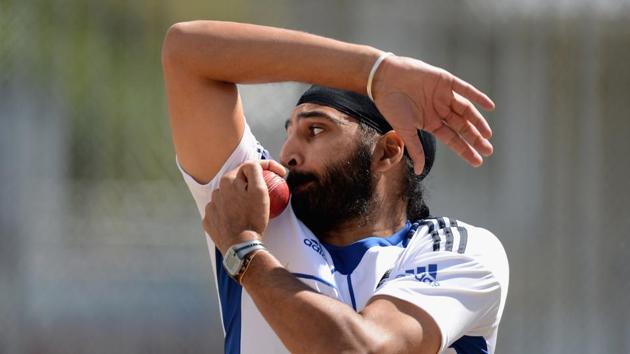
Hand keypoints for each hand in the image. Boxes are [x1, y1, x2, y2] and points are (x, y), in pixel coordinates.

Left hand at [203, 160, 285, 253]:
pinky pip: (222, 213)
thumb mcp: (259, 191)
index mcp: (227, 180)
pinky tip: (241, 219)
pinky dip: (231, 213)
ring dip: (240, 199)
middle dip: (252, 184)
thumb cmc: (253, 218)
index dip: (268, 167)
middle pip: (238, 182)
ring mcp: (211, 207)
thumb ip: (255, 171)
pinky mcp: (209, 221)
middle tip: (267, 193)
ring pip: (229, 197)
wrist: (240, 246)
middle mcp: (216, 191)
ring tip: (253, 209)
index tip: (281, 175)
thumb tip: (253, 164)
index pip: (249, 167)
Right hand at [372, 55, 494, 172]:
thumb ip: (416, 149)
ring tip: (487, 134)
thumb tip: (419, 172)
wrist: (383, 79)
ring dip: (477, 121)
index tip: (478, 161)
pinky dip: (477, 96)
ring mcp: (443, 95)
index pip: (452, 139)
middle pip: (462, 126)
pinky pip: (465, 89)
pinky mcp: (444, 80)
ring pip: (466, 110)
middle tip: (488, 150)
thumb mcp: (404, 130)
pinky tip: (489, 106)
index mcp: (431, 123)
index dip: (465, 150)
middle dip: (475, 138)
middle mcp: (439, 110)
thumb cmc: (390, 105)